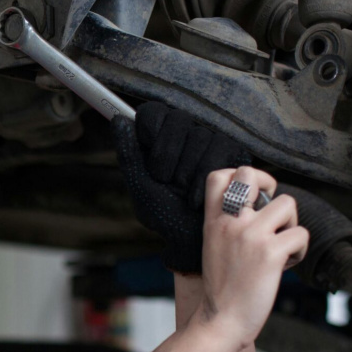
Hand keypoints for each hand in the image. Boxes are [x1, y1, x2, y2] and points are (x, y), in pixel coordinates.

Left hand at [113, 103, 250, 273]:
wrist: (192, 238)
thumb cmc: (165, 213)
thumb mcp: (140, 185)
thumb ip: (128, 152)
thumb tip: (119, 119)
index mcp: (159, 140)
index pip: (153, 113)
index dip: (150, 133)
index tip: (148, 158)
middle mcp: (184, 135)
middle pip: (177, 119)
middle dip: (167, 156)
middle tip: (166, 181)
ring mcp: (210, 140)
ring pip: (199, 135)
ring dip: (186, 171)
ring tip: (182, 191)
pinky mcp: (233, 152)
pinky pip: (220, 148)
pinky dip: (203, 177)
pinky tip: (197, 196)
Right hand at [196, 167, 308, 347]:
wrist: (221, 319)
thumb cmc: (222, 287)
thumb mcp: (213, 246)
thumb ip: (229, 224)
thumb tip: (259, 205)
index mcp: (213, 221)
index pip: (220, 176)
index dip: (242, 175)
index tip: (252, 194)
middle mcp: (230, 222)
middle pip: (251, 174)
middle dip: (270, 187)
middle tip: (272, 212)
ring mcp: (251, 235)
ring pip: (288, 203)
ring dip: (291, 224)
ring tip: (280, 245)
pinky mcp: (271, 253)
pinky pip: (301, 234)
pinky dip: (299, 251)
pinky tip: (285, 265)